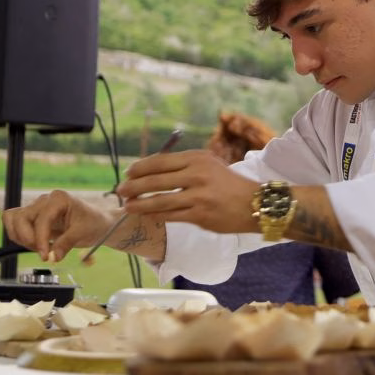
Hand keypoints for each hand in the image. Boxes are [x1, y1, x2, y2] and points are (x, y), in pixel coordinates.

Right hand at [2, 190, 113, 262]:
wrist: (98, 223)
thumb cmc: (93, 222)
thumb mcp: (84, 233)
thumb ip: (67, 243)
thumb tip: (53, 257)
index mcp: (59, 199)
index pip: (41, 219)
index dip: (40, 239)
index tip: (45, 255)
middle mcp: (44, 201)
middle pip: (20, 217)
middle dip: (28, 238)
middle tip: (42, 253)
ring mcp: (37, 208)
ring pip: (14, 220)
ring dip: (21, 238)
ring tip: (39, 249)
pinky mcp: (33, 218)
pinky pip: (15, 224)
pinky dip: (19, 237)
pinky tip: (35, 245)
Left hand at [116, 149, 259, 233]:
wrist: (255, 203)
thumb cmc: (228, 184)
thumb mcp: (208, 165)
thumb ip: (184, 167)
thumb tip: (151, 171)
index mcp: (197, 159)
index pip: (160, 161)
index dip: (140, 168)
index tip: (128, 173)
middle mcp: (196, 174)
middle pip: (155, 180)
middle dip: (133, 186)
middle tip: (120, 191)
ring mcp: (198, 196)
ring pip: (160, 200)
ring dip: (139, 204)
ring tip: (127, 206)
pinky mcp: (200, 215)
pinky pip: (171, 215)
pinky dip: (155, 215)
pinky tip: (146, 215)